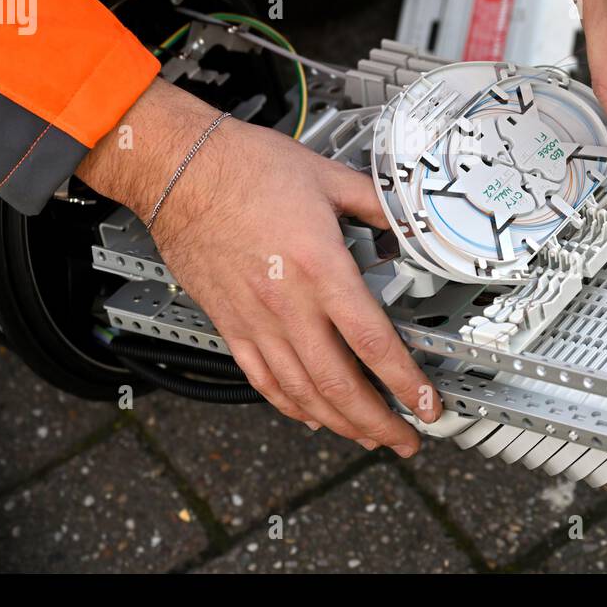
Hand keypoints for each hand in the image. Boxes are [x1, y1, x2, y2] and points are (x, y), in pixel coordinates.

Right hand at [77, 79, 439, 455]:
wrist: (180, 170)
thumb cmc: (247, 166)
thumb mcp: (328, 176)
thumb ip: (374, 203)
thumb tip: (406, 220)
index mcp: (321, 267)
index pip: (372, 342)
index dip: (405, 382)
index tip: (426, 403)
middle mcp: (289, 303)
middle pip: (339, 383)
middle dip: (379, 422)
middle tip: (405, 439)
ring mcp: (255, 320)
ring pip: (302, 391)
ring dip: (340, 423)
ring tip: (369, 438)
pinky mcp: (229, 324)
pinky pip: (262, 378)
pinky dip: (290, 405)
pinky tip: (311, 416)